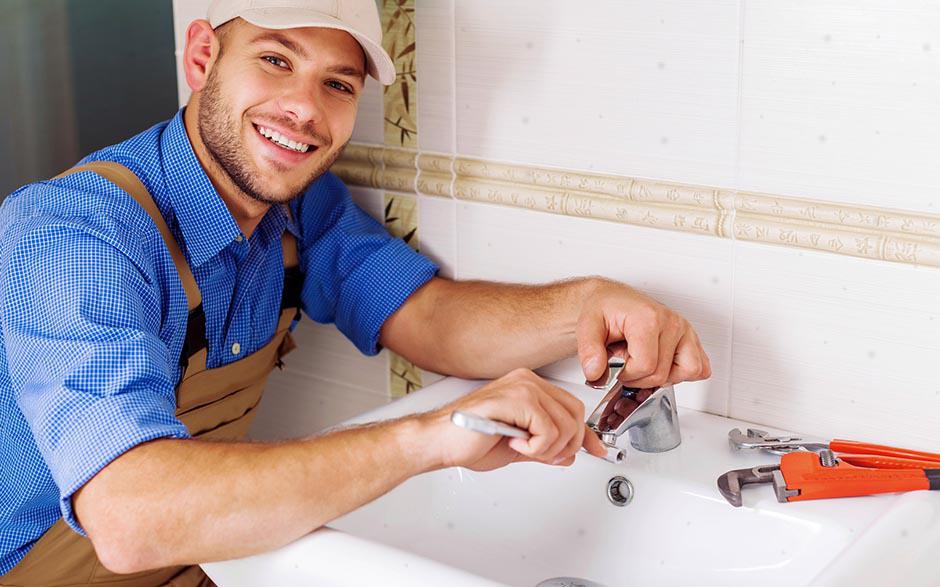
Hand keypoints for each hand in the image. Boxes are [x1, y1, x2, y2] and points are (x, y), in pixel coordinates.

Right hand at [420, 368, 607, 471]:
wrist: (438, 441)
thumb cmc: (467, 441)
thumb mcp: (517, 447)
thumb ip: (545, 447)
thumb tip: (568, 454)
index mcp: (528, 387)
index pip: (572, 407)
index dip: (586, 434)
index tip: (595, 450)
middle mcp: (527, 381)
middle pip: (575, 415)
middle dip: (566, 445)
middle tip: (543, 455)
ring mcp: (521, 387)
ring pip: (565, 424)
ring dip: (547, 448)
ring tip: (522, 448)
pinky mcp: (514, 398)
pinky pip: (547, 430)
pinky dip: (535, 446)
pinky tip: (514, 443)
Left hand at [576, 279, 710, 387]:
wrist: (612, 300)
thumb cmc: (604, 310)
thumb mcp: (587, 325)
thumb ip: (588, 351)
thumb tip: (596, 373)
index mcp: (649, 318)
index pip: (645, 366)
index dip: (626, 374)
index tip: (615, 365)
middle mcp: (671, 322)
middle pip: (662, 374)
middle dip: (638, 377)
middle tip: (625, 361)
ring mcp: (684, 330)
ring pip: (687, 372)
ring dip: (663, 376)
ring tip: (644, 362)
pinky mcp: (691, 338)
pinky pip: (700, 367)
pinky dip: (681, 372)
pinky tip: (662, 364)